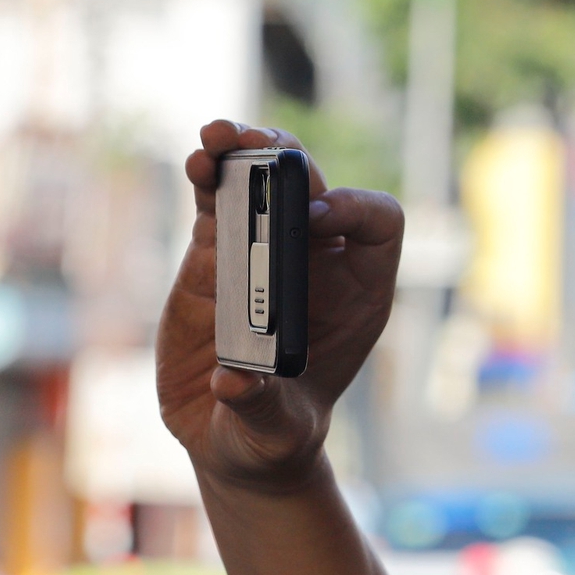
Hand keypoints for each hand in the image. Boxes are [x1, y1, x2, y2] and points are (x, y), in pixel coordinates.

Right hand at [158, 120, 403, 492]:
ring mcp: (263, 254)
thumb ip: (259, 407)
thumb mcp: (272, 432)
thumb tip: (234, 380)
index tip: (315, 219)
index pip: (377, 227)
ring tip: (217, 137)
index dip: (353, 211)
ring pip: (263, 184)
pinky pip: (217, 205)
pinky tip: (196, 164)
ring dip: (243, 154)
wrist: (232, 437)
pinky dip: (208, 180)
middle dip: (289, 163)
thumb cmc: (271, 435)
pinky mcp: (215, 257)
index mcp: (356, 295)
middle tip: (258, 146)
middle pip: (315, 187)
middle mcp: (314, 264)